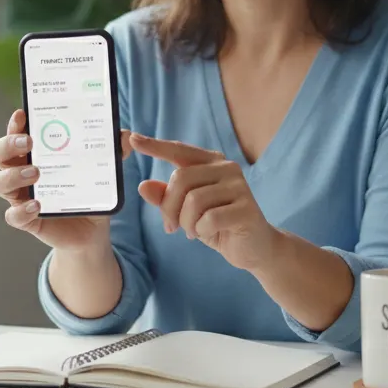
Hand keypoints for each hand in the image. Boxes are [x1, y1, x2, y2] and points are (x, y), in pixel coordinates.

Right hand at [0, 110, 133, 251]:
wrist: (91, 230)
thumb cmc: (89, 191)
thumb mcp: (102, 170)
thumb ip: (112, 152)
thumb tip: (125, 135)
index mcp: (35, 153)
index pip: (16, 133)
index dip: (15, 123)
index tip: (23, 114)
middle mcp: (21, 172)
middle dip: (8, 144)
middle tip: (28, 142)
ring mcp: (21, 196)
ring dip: (13, 175)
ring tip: (35, 173)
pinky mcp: (28, 220)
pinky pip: (13, 216)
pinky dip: (21, 210)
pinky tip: (37, 205)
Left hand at [129, 133, 278, 270]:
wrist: (255, 248)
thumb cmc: (218, 225)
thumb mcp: (186, 212)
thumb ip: (167, 198)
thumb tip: (144, 186)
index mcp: (212, 163)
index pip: (179, 150)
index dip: (156, 145)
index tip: (132, 139)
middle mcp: (227, 168)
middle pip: (181, 179)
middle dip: (169, 207)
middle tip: (171, 227)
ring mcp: (239, 187)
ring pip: (193, 200)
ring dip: (186, 222)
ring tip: (193, 231)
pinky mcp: (246, 208)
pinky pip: (209, 219)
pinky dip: (201, 231)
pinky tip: (208, 234)